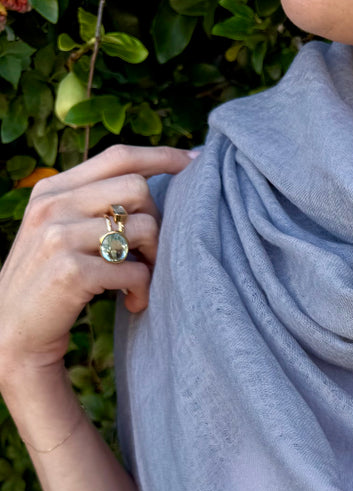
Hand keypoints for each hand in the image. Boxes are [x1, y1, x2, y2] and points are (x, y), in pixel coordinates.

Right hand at [0, 144, 195, 382]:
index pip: (118, 157)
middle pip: (139, 189)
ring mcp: (59, 236)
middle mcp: (53, 205)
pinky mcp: (71, 271)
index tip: (196, 161)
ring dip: (154, 262)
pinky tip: (132, 303)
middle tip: (148, 257)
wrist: (13, 333)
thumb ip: (93, 207)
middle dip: (157, 224)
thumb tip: (150, 188)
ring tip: (139, 285)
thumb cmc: (50, 284)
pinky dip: (143, 292)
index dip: (162, 156)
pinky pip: (137, 271)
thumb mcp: (62, 233)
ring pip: (145, 228)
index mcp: (53, 190)